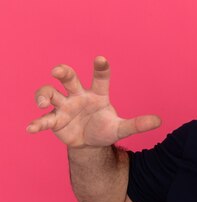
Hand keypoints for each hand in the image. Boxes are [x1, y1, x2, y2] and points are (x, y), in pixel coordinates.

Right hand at [27, 56, 160, 147]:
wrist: (90, 143)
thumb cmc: (105, 129)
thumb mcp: (121, 128)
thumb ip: (138, 124)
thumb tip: (160, 121)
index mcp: (97, 94)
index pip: (100, 77)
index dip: (100, 67)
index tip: (101, 58)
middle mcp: (78, 95)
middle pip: (69, 79)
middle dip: (63, 72)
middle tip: (58, 71)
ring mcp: (64, 107)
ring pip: (50, 93)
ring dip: (44, 95)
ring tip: (43, 102)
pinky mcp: (54, 121)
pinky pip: (43, 120)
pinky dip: (36, 123)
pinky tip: (30, 128)